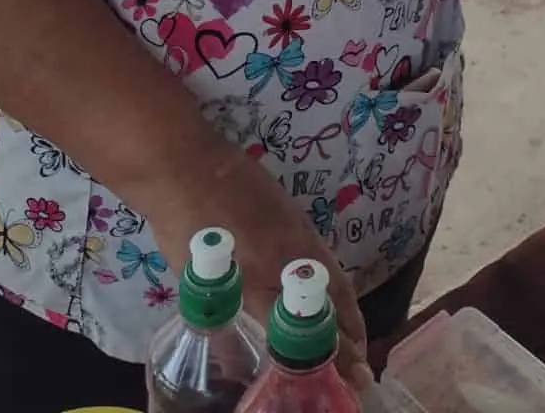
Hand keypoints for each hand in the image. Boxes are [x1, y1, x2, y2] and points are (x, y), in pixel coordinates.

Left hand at [147, 146, 371, 387]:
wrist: (186, 165)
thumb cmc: (182, 227)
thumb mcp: (193, 283)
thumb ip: (218, 323)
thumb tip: (232, 363)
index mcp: (258, 281)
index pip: (303, 332)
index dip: (330, 357)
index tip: (352, 379)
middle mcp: (286, 259)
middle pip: (332, 302)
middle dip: (351, 336)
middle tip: (362, 366)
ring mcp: (296, 231)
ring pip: (333, 277)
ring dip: (348, 310)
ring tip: (354, 337)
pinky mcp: (295, 213)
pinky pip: (324, 255)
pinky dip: (335, 281)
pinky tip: (332, 292)